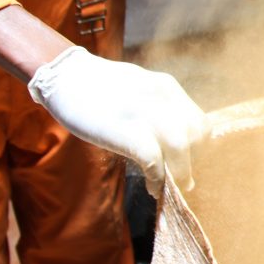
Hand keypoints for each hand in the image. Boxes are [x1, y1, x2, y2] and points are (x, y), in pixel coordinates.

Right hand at [27, 46, 207, 191]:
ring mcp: (144, 112)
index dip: (197, 149)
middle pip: (197, 136)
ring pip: (182, 146)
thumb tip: (170, 138)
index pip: (200, 123)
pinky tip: (152, 187)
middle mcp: (161, 97)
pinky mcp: (125, 129)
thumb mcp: (137, 88)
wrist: (63, 76)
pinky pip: (154, 159)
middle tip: (180, 177)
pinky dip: (158, 179)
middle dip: (192, 161)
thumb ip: (156, 108)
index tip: (186, 163)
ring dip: (180, 172)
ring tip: (172, 187)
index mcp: (166, 87)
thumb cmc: (98, 87)